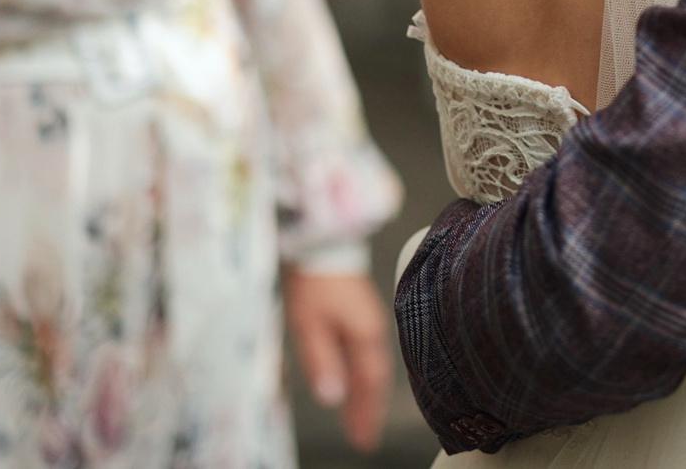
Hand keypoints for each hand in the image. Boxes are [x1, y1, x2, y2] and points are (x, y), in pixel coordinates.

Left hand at [284, 266, 392, 453]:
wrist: (323, 245)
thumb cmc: (314, 283)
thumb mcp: (310, 326)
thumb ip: (323, 363)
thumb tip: (333, 398)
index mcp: (366, 336)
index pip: (370, 384)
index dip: (367, 414)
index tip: (364, 441)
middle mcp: (373, 332)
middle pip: (375, 379)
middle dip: (368, 410)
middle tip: (363, 439)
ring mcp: (368, 323)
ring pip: (371, 369)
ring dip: (365, 396)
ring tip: (358, 420)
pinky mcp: (360, 316)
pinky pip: (366, 356)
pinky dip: (362, 377)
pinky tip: (355, 385)